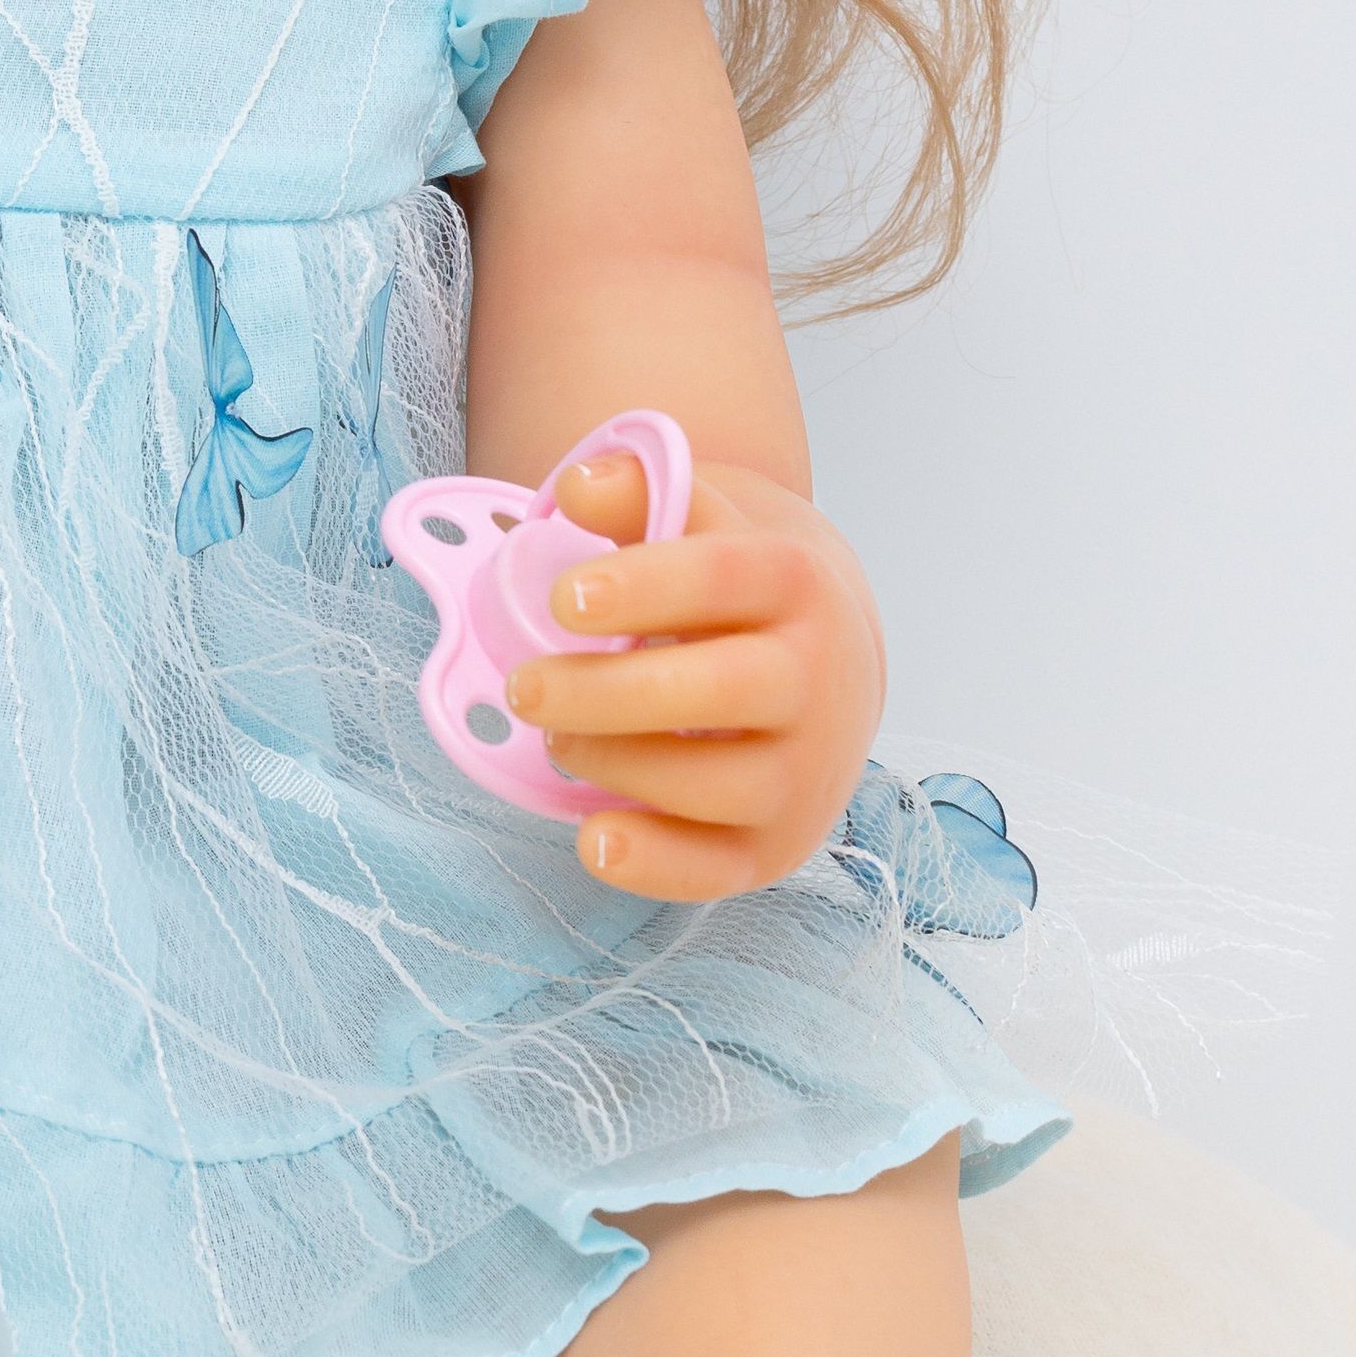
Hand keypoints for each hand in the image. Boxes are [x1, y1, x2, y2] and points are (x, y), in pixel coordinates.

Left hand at [506, 451, 883, 902]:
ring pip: (718, 782)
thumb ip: (640, 494)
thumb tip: (576, 487)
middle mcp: (815, 678)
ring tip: (560, 739)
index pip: (722, 579)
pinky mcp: (781, 842)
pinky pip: (722, 869)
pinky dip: (657, 864)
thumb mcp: (700, 522)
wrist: (829, 660)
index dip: (641, 587)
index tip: (562, 598)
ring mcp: (806, 768)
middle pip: (718, 689)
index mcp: (793, 582)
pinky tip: (596, 837)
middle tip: (526, 686)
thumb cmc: (734, 588)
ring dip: (619, 764)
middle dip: (607, 692)